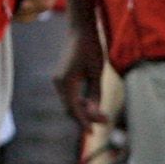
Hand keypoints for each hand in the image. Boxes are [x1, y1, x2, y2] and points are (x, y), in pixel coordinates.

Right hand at [54, 21, 107, 135]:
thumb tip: (93, 113)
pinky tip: (93, 104)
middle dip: (86, 117)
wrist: (80, 30)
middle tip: (106, 119)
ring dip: (84, 110)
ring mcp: (59, 81)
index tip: (92, 133)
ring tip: (103, 114)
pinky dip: (80, 102)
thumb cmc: (91, 48)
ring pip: (70, 103)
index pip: (74, 109)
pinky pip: (70, 96)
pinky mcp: (63, 78)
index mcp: (65, 83)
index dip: (83, 122)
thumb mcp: (97, 72)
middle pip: (70, 108)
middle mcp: (58, 83)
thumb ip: (95, 94)